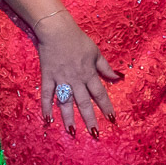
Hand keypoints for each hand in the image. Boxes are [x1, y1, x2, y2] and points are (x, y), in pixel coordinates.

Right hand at [36, 12, 119, 135]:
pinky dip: (46, 107)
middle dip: (90, 118)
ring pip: (66, 102)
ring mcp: (61, 79)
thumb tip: (118, 78)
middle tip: (94, 134)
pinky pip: (47, 94)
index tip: (111, 119)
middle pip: (84, 102)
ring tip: (72, 132)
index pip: (100, 94)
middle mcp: (76, 79)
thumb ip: (105, 68)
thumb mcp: (95, 52)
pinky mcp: (47, 77)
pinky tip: (47, 120)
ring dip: (69, 118)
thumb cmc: (78, 40)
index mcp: (89, 73)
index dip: (106, 107)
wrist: (56, 30)